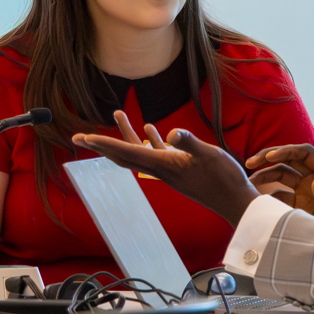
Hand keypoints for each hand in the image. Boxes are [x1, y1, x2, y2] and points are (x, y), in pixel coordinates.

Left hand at [72, 111, 259, 226]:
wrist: (235, 200)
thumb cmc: (224, 179)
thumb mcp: (209, 155)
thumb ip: (189, 142)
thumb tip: (169, 132)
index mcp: (164, 166)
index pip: (128, 152)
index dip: (105, 144)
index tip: (85, 138)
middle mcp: (161, 170)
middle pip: (124, 155)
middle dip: (101, 145)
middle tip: (79, 137)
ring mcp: (169, 170)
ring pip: (139, 151)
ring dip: (125, 134)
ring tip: (118, 113)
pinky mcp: (179, 168)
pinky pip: (156, 152)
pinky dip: (149, 139)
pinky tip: (151, 128)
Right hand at [246, 144, 313, 246]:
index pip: (305, 153)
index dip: (286, 150)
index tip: (269, 156)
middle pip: (289, 160)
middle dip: (268, 158)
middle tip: (250, 163)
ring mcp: (307, 191)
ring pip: (282, 176)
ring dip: (265, 176)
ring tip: (249, 182)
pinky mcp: (302, 205)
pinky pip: (281, 196)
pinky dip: (269, 196)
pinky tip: (257, 200)